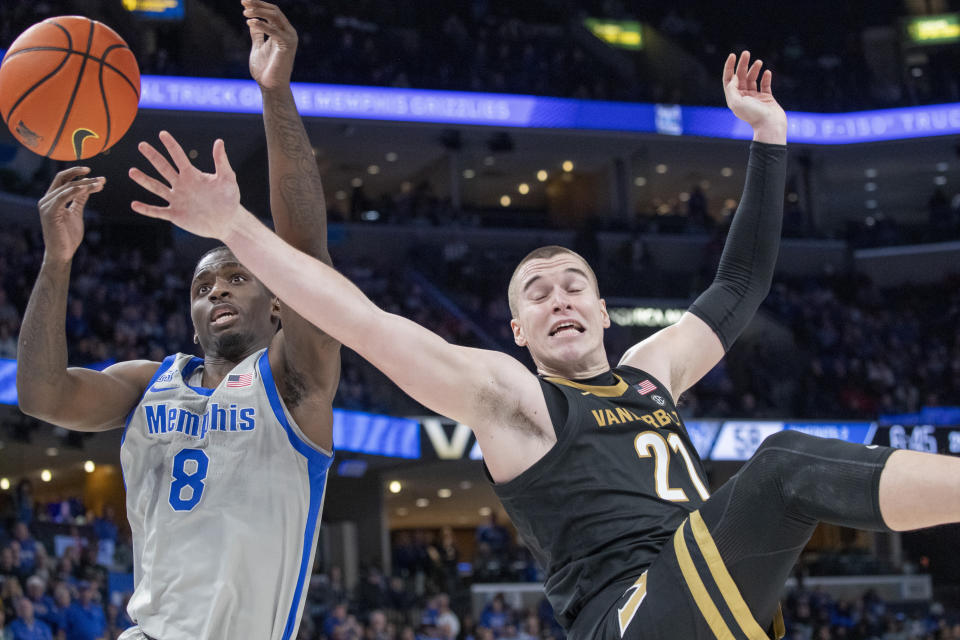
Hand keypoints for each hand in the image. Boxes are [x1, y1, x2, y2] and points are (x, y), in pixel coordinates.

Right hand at [37, 167, 104, 263]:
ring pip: (66, 187)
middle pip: (65, 180)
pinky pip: (62, 197)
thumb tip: (87, 187)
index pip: (63, 179)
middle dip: (84, 177)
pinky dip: (74, 190)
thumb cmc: (68, 235)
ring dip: (85, 184)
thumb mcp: (76, 213)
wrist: (63, 253)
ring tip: (100, 184)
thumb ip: (79, 200)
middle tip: (102, 179)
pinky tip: (86, 188)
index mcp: (52, 199)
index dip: (78, 173)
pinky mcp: (49, 212)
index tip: (96, 175)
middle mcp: (47, 199)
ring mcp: (47, 205)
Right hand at [129, 131, 246, 238]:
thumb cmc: (229, 198)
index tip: (162, 134)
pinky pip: (158, 211)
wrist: (228, 221)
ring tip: (132, 171)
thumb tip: (219, 141)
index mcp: (192, 175)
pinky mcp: (175, 215)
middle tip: (142, 145)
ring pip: (157, 188)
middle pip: (164, 168)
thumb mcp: (228, 179)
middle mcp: (181, 185)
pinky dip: (146, 209)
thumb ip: (222, 162)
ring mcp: (177, 199)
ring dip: (144, 180)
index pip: (179, 157)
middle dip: (153, 157)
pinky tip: (134, 204)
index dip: (171, 145)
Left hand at [244, 0, 297, 89]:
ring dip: (259, 11)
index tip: (243, 1)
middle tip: (243, 1)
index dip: (258, 4)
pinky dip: (261, 24)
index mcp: (282, 32)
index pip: (271, 12)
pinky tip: (249, 22)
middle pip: (274, 11)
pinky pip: (273, 30)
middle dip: (257, 4)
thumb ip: (257, 34)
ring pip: (275, 16)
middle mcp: (288, 33)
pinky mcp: (287, 45)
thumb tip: (252, 22)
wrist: (270, 87)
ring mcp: (289, 38)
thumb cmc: (265, 70)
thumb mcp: (258, 47)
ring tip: (245, 13)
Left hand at [722, 51, 786, 143]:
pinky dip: (766, 78)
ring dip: (754, 69)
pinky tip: (767, 72)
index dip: (729, 67)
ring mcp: (755, 97)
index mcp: (734, 98)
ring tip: (758, 62)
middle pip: (741, 77)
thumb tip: (733, 78)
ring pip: (753, 79)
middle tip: (746, 53)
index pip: (729, 80)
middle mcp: (743, 97)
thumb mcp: (736, 102)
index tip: (733, 55)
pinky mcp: (767, 98)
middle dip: (743, 64)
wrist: (770, 125)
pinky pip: (765, 85)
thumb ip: (731, 89)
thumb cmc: (753, 115)